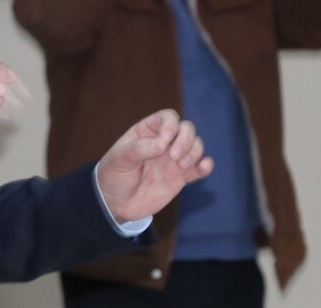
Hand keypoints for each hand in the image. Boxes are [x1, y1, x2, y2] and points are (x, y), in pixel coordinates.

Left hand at [96, 109, 213, 222]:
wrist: (116, 203)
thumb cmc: (113, 175)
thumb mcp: (119, 159)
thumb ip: (139, 149)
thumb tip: (162, 144)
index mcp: (146, 131)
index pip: (167, 117)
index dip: (171, 125)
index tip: (164, 142)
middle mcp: (163, 142)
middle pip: (186, 128)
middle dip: (185, 139)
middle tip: (173, 157)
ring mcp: (173, 159)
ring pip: (196, 145)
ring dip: (194, 152)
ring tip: (180, 165)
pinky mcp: (181, 177)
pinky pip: (200, 167)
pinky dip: (206, 165)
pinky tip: (204, 167)